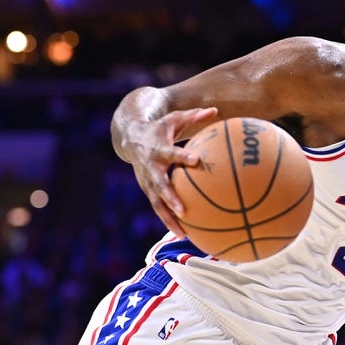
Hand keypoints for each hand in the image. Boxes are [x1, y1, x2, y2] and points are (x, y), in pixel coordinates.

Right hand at [127, 106, 218, 237]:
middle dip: (170, 198)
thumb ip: (194, 116)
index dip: (182, 156)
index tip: (196, 160)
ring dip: (168, 219)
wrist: (129, 137)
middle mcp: (150, 166)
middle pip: (159, 185)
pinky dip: (169, 221)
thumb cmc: (160, 127)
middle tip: (183, 210)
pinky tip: (184, 234)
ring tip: (183, 234)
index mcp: (158, 148)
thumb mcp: (174, 119)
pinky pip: (158, 208)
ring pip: (156, 203)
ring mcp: (146, 181)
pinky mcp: (147, 190)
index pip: (170, 152)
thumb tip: (216, 110)